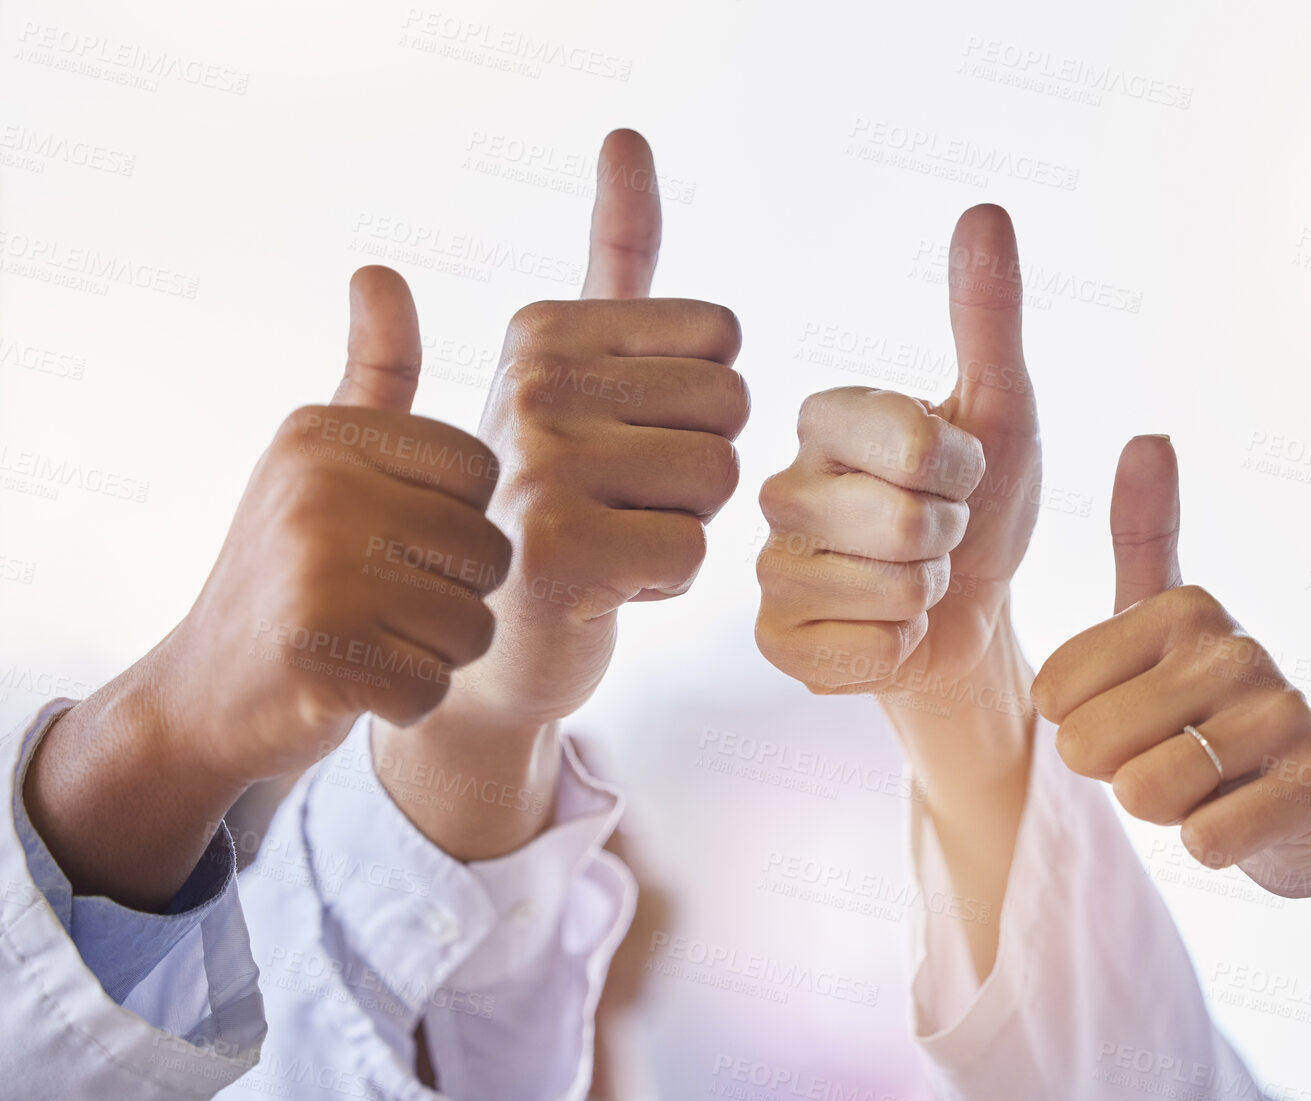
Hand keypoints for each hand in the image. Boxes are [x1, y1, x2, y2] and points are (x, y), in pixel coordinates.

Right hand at [25, 266, 507, 905]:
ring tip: (372, 640)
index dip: (461, 525)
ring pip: (472, 626)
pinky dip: (409, 700)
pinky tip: (360, 685)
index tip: (398, 540)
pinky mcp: (316, 656)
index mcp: (327, 434)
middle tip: (384, 604)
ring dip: (437, 654)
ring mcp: (311, 571)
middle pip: (489, 554)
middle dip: (457, 596)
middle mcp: (316, 490)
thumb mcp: (323, 457)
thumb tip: (378, 269)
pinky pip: (433, 686)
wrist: (203, 691)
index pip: (484, 476)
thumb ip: (374, 372)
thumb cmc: (291, 568)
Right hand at [373, 129, 747, 858]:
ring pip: (718, 480)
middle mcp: (530, 382)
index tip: (622, 439)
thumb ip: (612, 259)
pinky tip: (598, 590)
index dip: (696, 403)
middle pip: (731, 405)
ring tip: (605, 541)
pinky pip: (692, 555)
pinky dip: (661, 585)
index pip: (723, 338)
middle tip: (617, 501)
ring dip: (681, 526)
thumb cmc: (536, 505)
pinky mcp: (555, 555)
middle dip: (697, 468)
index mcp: (540, 330)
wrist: (466, 640)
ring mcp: (536, 466)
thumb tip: (629, 136)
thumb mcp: (568, 368)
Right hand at [755, 204, 1036, 702]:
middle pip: (907, 524)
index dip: (964, 470)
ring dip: (929, 595)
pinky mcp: (777, 640)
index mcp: (823, 416)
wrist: (973, 617)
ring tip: (915, 581)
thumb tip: (985, 210)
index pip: (916, 443)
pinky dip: (898, 648)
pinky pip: (860, 650)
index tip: (959, 474)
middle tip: (940, 537)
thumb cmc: (985, 507)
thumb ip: (988, 314)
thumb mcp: (1003, 410)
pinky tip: (887, 630)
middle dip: (953, 540)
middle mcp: (780, 483)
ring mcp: (771, 567)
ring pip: (889, 591)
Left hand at [1031, 438, 1310, 994]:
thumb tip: (1150, 436)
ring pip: (1145, 792)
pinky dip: (1209, 843)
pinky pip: (1203, 839)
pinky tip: (1242, 817)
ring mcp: (1284, 715)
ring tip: (1206, 784)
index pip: (1055, 693)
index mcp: (1184, 608)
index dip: (1075, 729)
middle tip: (1169, 758)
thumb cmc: (1211, 715)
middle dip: (1116, 774)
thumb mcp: (1165, 623)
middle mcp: (1238, 648)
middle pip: (1092, 745)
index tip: (1133, 717)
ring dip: (1163, 809)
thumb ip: (1145, 536)